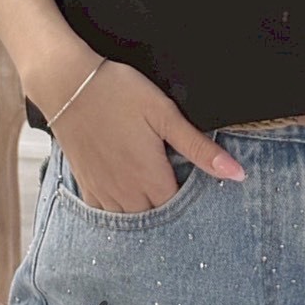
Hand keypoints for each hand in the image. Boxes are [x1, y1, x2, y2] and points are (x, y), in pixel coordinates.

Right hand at [38, 56, 245, 213]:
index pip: (180, 209)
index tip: (200, 189)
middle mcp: (126, 192)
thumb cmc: (119, 93)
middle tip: (179, 189)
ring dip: (145, 213)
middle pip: (156, 219)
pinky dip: (119, 211)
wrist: (67, 84)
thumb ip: (199, 148)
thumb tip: (237, 174)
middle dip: (170, 210)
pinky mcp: (86, 184)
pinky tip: (127, 195)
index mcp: (150, 176)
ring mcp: (103, 190)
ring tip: (155, 193)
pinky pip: (105, 214)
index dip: (192, 202)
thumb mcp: (164, 114)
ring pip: (131, 220)